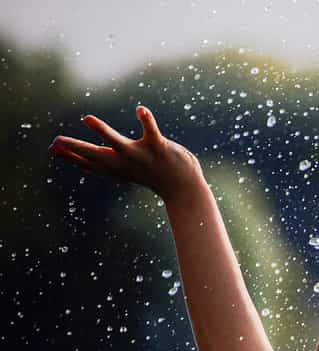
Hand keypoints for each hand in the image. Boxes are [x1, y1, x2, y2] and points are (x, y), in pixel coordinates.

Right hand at [48, 106, 203, 202]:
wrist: (183, 188)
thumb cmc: (151, 174)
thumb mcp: (123, 171)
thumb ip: (104, 163)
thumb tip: (83, 160)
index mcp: (116, 167)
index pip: (89, 163)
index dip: (70, 156)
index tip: (52, 148)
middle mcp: (125, 162)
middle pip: (96, 155)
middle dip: (76, 148)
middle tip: (56, 141)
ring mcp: (141, 156)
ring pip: (120, 144)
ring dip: (104, 132)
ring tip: (88, 119)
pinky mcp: (159, 148)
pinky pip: (152, 132)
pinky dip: (147, 120)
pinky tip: (141, 110)